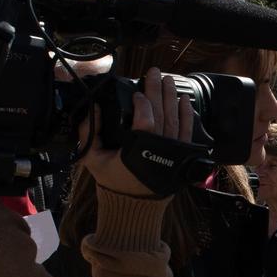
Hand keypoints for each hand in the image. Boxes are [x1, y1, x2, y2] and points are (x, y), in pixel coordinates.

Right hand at [77, 66, 194, 198]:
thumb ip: (90, 134)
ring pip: (174, 119)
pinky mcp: (181, 155)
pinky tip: (184, 99)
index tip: (137, 92)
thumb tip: (94, 109)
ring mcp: (173, 153)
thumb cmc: (114, 180)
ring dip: (171, 97)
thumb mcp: (94, 159)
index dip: (142, 104)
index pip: (145, 122)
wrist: (135, 203)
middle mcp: (159, 151)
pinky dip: (187, 114)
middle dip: (157, 91)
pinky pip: (186, 131)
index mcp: (137, 152)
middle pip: (161, 115)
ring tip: (167, 80)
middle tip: (154, 73)